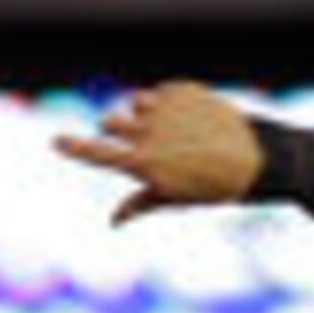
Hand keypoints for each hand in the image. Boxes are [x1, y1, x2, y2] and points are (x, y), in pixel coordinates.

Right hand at [53, 80, 269, 224]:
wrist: (259, 158)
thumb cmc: (216, 186)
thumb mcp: (177, 198)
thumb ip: (140, 204)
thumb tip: (113, 221)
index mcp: (144, 164)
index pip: (97, 154)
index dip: (73, 148)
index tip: (54, 141)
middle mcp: (150, 134)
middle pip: (110, 122)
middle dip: (116, 128)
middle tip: (142, 140)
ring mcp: (166, 110)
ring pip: (134, 104)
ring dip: (143, 114)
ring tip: (174, 129)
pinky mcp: (183, 91)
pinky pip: (160, 92)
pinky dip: (168, 103)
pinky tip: (194, 119)